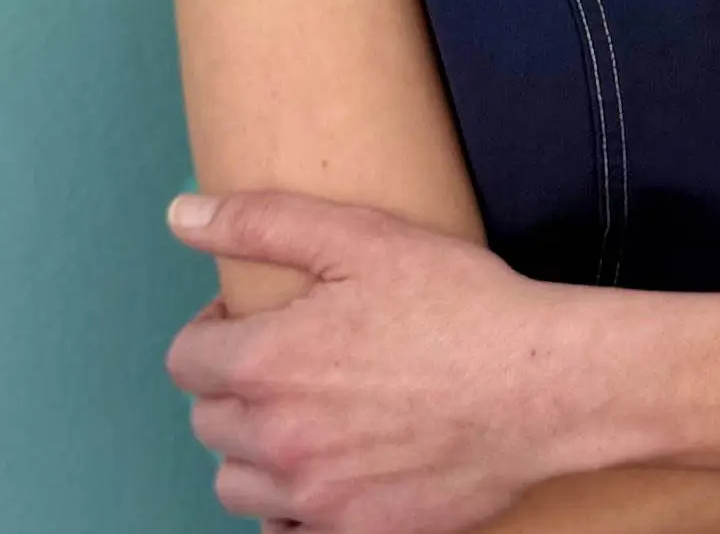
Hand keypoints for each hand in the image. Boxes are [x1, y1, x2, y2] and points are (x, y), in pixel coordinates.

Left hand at [163, 191, 590, 529]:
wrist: (539, 385)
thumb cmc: (457, 304)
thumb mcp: (362, 236)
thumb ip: (262, 222)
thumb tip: (180, 217)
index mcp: (269, 363)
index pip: (188, 360)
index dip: (215, 329)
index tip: (254, 317)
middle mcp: (278, 441)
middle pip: (209, 423)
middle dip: (236, 385)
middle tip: (294, 357)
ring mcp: (314, 499)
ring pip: (238, 484)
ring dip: (256, 449)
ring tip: (309, 413)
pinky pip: (286, 532)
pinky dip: (295, 504)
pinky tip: (334, 465)